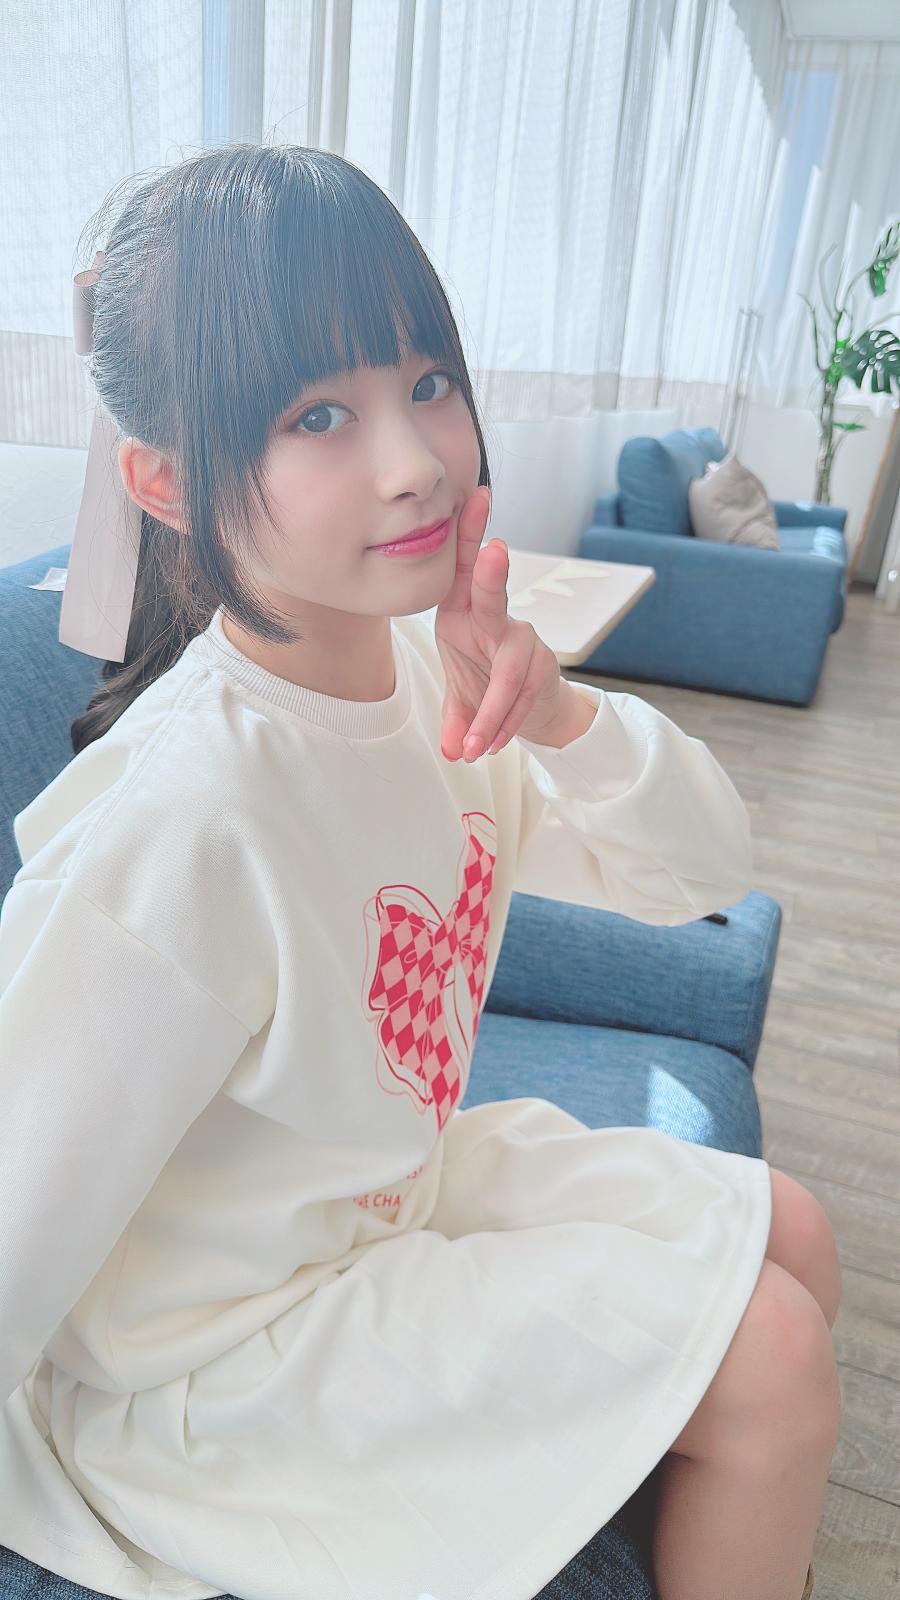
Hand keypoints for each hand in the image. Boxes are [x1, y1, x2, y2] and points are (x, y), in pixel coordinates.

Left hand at [434, 486, 564, 761]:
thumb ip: (454, 716)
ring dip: (490, 714)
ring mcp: (521, 641)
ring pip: (508, 674)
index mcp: (463, 611)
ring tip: (474, 747)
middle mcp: (494, 620)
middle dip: (490, 573)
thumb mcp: (462, 692)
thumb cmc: (488, 681)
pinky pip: (520, 697)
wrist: (536, 710)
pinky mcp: (540, 666)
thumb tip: (449, 749)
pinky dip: (502, 724)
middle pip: (492, 595)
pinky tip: (491, 745)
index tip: (478, 495)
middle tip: (495, 550)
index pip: (461, 567)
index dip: (469, 531)